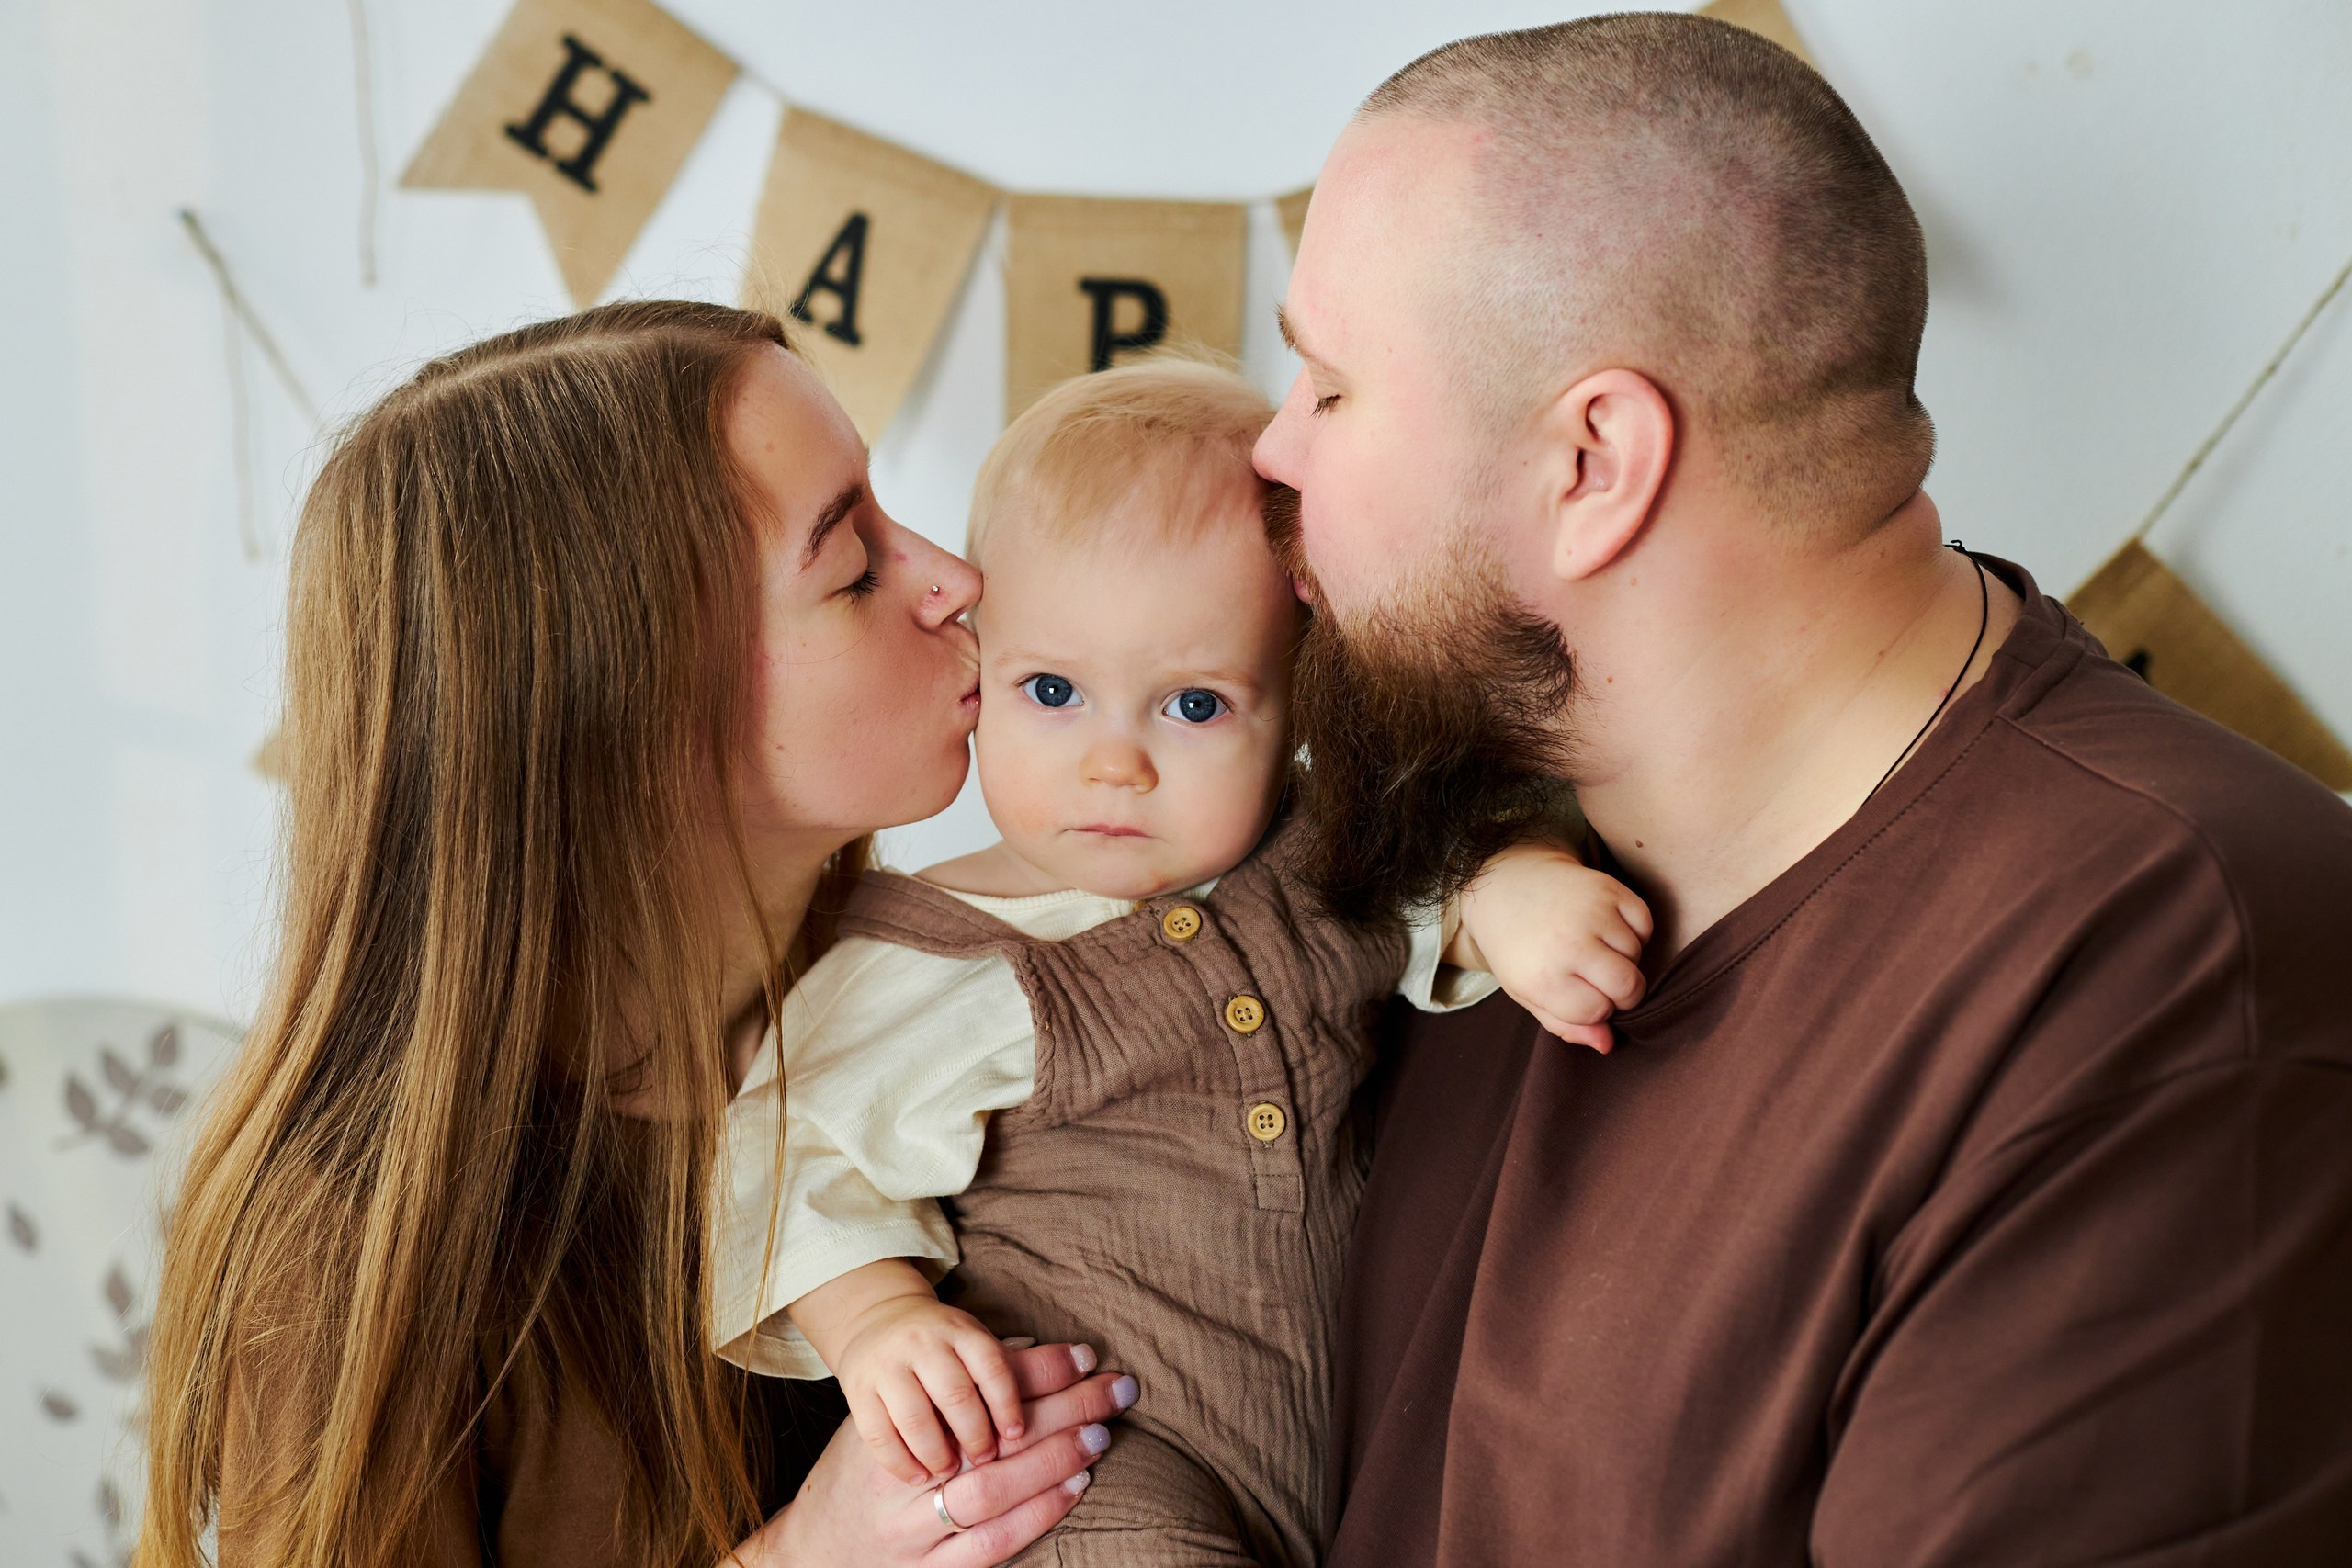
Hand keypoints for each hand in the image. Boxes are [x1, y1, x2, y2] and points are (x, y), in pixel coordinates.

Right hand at [732, 1341, 1139, 1567]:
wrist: (812, 1550)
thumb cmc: (859, 1475)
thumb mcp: (891, 1414)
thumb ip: (950, 1384)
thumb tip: (1023, 1347)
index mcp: (894, 1422)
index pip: (976, 1387)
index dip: (1035, 1369)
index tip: (1086, 1354)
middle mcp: (903, 1475)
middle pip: (993, 1434)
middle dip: (1062, 1408)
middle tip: (1115, 1390)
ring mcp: (913, 1528)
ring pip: (992, 1491)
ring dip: (1053, 1460)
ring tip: (1100, 1435)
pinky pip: (989, 1545)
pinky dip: (1037, 1516)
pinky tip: (1074, 1489)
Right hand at [790, 1260, 1028, 1482]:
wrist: (875, 1320)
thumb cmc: (942, 1343)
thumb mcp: (975, 1340)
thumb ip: (1013, 1365)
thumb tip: (1074, 1369)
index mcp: (959, 1330)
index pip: (990, 1366)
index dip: (1007, 1404)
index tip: (1017, 1435)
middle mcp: (921, 1343)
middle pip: (955, 1395)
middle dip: (975, 1435)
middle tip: (986, 1460)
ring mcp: (885, 1366)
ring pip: (915, 1418)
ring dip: (937, 1453)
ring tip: (951, 1473)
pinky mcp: (857, 1390)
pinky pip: (878, 1434)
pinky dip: (900, 1461)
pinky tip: (918, 1476)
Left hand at [1453, 842, 1651, 1051]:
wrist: (1504, 886)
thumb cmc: (1516, 947)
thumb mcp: (1526, 993)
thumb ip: (1565, 1025)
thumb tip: (1607, 1044)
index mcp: (1542, 977)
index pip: (1598, 1011)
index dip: (1594, 1009)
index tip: (1580, 996)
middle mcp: (1568, 943)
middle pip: (1629, 987)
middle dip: (1623, 993)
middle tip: (1601, 982)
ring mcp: (1591, 912)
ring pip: (1637, 955)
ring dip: (1624, 959)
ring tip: (1595, 949)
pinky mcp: (1608, 888)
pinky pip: (1644, 924)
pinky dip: (1634, 932)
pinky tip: (1606, 929)